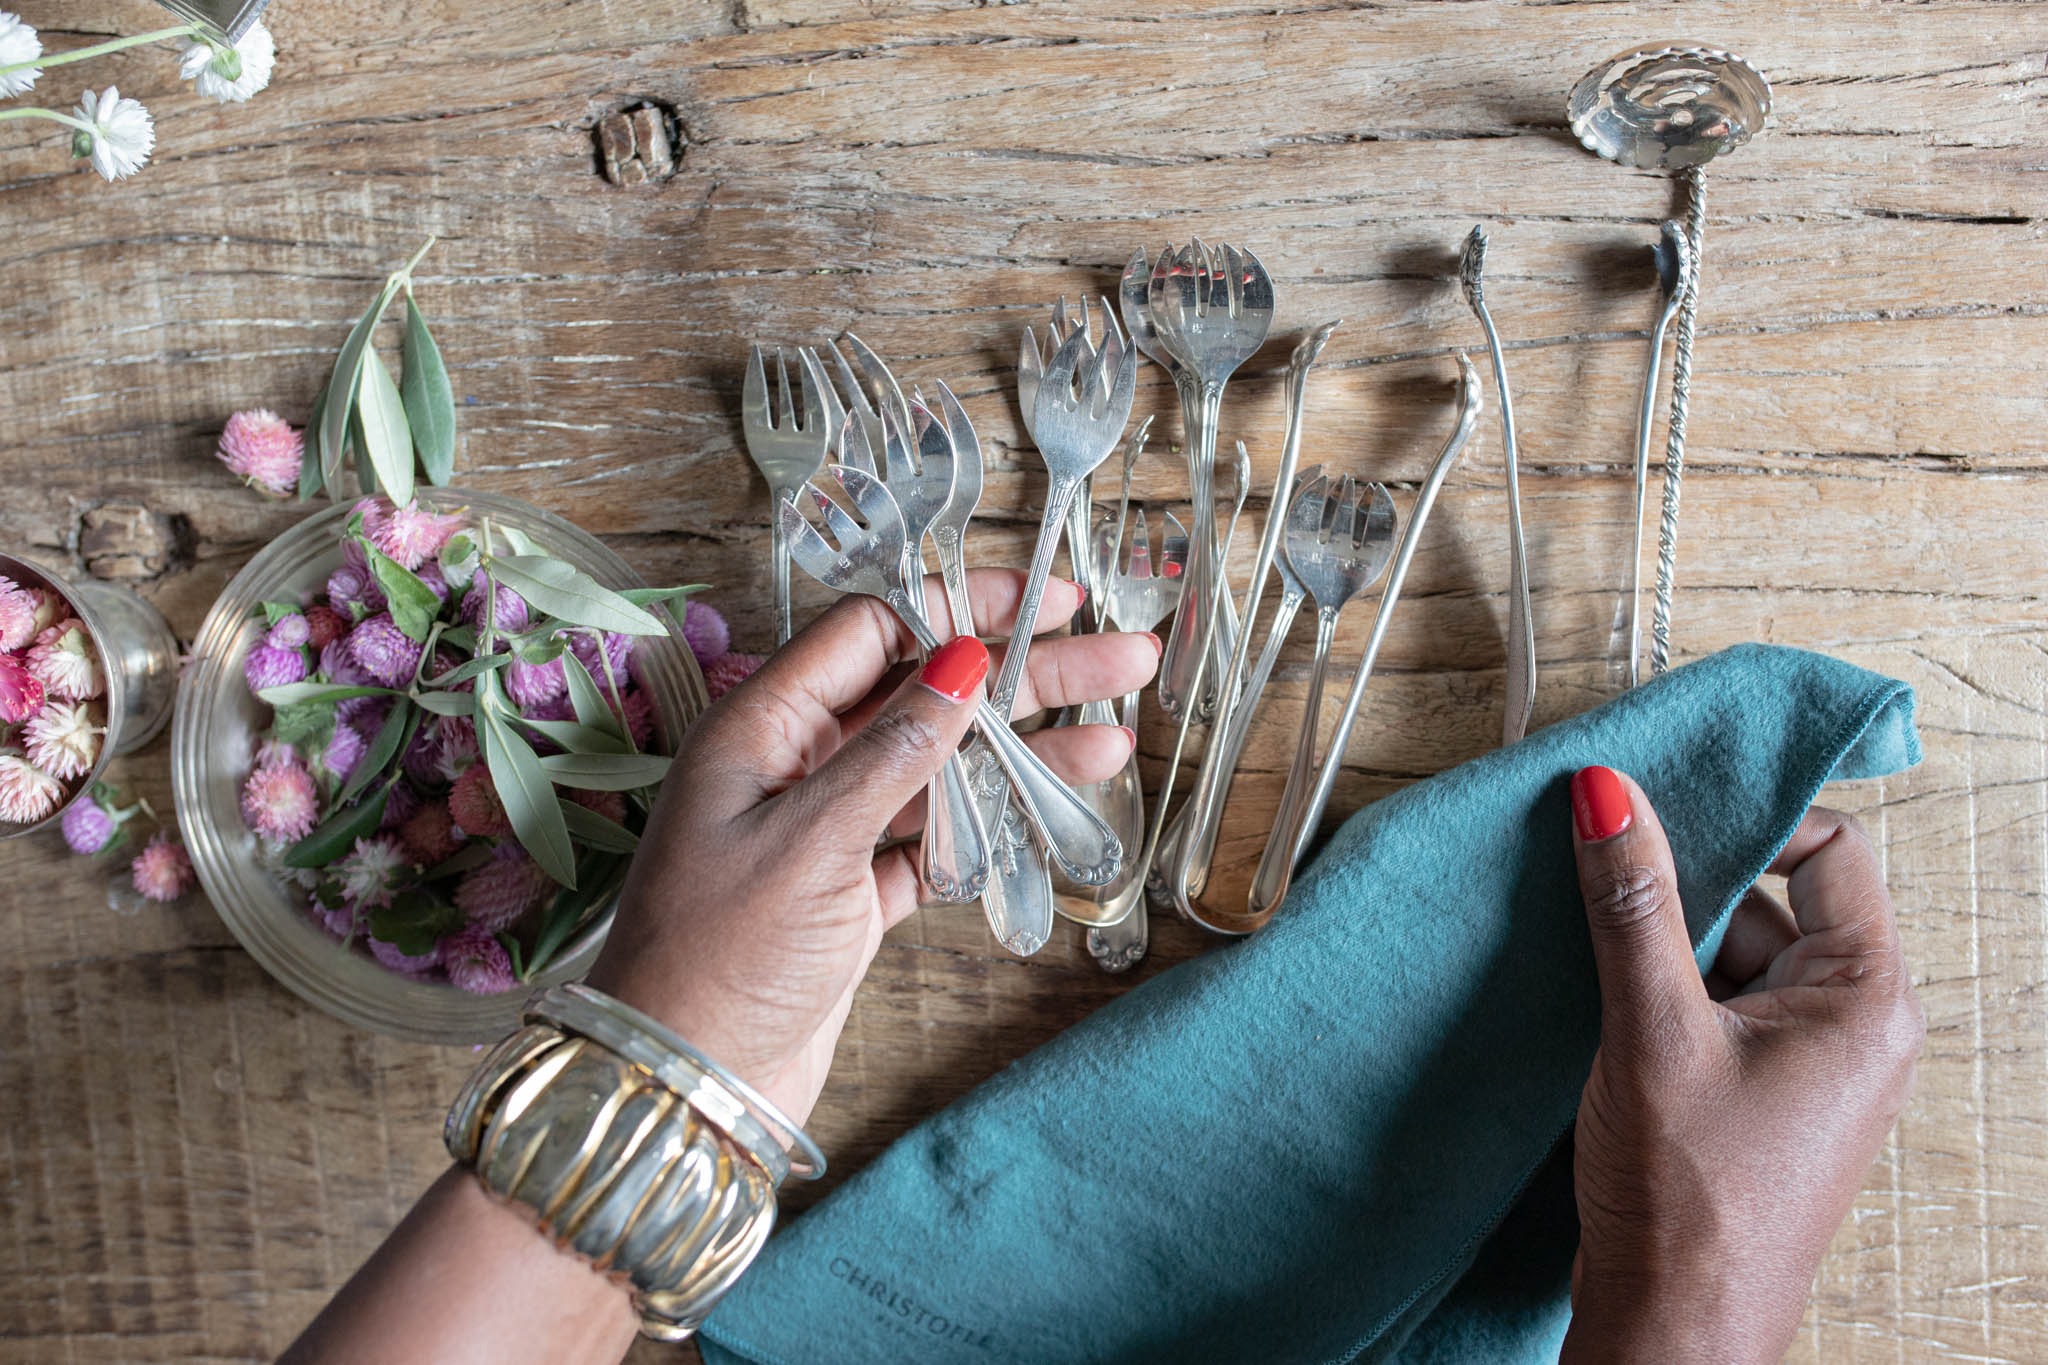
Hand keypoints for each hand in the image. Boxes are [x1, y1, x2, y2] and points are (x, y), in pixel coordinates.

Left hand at [587, 570, 1156, 1124]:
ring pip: (941, 766)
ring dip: (1024, 751)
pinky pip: (936, 837)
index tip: (1045, 605)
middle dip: (1022, 674)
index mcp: (762, 727)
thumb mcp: (811, 842)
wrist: (685, 1086)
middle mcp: (795, 765)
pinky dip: (994, 825)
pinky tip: (1056, 811)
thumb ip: (892, 751)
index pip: (874, 631)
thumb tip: (961, 659)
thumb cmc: (717, 962)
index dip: (963, 609)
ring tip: (1116, 735)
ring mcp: (827, 829)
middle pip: (923, 693)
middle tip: (1117, 658)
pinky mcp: (853, 892)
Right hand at [1561, 766, 1924, 1363]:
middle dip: (1687, 892)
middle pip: (1771, 899)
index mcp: (1868, 999)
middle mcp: (1853, 1023)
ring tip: (1596, 966)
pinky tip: (1601, 1004)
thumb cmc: (1688, 1200)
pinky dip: (1658, 992)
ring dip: (1660, 945)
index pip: (1832, 851)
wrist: (1670, 1329)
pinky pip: (1714, 1004)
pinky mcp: (1759, 1091)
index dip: (1750, 824)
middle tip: (1607, 889)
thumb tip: (1608, 791)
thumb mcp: (1651, 1029)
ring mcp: (1807, 1061)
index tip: (1662, 824)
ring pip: (1732, 952)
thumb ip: (1633, 903)